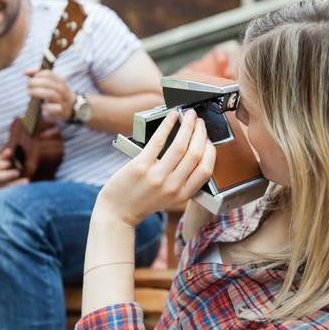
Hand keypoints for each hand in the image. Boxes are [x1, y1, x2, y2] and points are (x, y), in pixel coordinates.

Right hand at [0, 148, 28, 194]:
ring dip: (13, 186)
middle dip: (6, 175)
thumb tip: (9, 151)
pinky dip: (12, 193)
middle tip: (17, 173)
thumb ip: (3, 157)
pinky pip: (3, 195)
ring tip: (25, 182)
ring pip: (0, 188)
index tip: (9, 163)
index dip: (0, 165)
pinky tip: (21, 191)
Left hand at [25, 68, 75, 121]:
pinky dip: (47, 106)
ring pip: (51, 94)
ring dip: (38, 92)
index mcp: (60, 81)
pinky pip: (55, 108)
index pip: (49, 74)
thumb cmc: (57, 94)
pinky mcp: (61, 111)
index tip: (31, 78)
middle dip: (36, 83)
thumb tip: (26, 72)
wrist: (71, 108)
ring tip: (29, 92)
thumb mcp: (51, 83)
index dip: (38, 74)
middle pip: (49, 83)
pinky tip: (42, 106)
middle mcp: (63, 90)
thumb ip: (38, 76)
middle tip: (28, 85)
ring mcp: (62, 100)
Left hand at [94, 109, 215, 226]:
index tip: (208, 140)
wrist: (118, 212)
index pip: (206, 169)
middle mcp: (172, 186)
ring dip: (188, 126)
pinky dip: (167, 125)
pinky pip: (158, 141)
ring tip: (189, 117)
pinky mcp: (141, 166)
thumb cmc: (141, 203)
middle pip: (195, 154)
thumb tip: (195, 154)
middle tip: (200, 123)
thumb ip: (183, 182)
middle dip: (201, 133)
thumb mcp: (170, 198)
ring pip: (180, 146)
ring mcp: (156, 176)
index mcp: (182, 194)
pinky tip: (172, 117)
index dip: (210, 151)